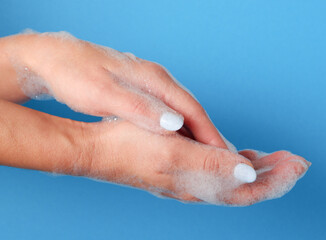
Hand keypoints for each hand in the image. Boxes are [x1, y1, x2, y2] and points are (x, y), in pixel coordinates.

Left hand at [2, 31, 227, 147]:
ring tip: (205, 154)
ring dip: (195, 132)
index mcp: (154, 80)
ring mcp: (149, 82)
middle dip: (208, 135)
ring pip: (182, 111)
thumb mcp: (104, 95)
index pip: (192, 110)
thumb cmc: (75, 75)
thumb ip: (140, 108)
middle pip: (192, 110)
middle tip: (223, 159)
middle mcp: (157, 79)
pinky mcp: (140, 88)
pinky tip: (178, 139)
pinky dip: (179, 127)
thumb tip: (175, 122)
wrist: (53, 58)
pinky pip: (169, 111)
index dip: (209, 133)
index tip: (223, 155)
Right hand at [65, 119, 310, 205]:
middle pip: (247, 188)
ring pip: (236, 179)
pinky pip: (221, 169)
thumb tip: (250, 176)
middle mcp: (200, 187)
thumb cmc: (133, 149)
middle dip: (275, 176)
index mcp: (201, 185)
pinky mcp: (184, 166)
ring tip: (281, 158)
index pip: (249, 191)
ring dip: (261, 170)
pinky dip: (239, 162)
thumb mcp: (175, 155)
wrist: (100, 150)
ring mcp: (192, 178)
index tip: (298, 165)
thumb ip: (213, 166)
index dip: (276, 181)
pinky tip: (245, 155)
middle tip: (298, 161)